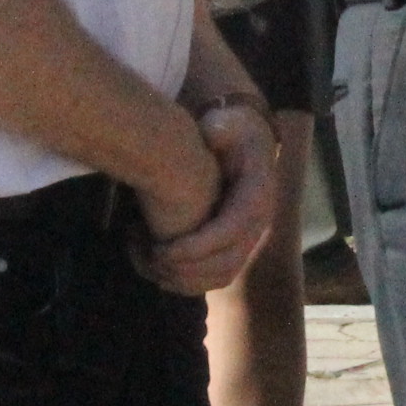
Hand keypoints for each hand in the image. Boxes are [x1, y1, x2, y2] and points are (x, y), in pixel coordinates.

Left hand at [145, 102, 277, 296]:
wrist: (247, 146)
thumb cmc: (232, 134)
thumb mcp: (228, 124)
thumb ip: (220, 127)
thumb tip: (212, 133)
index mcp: (257, 196)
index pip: (230, 231)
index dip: (197, 246)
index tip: (162, 249)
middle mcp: (258, 226)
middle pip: (225, 264)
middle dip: (184, 268)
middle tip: (149, 257)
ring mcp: (249, 242)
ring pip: (219, 278)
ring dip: (182, 279)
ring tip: (147, 261)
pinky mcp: (236, 251)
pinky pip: (213, 279)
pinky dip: (184, 281)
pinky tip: (156, 266)